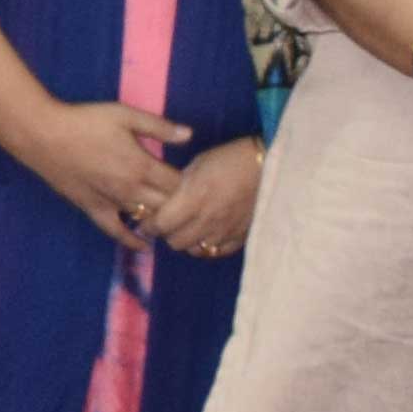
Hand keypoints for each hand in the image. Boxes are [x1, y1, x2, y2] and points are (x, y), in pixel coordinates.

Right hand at [20, 97, 192, 246]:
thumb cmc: (85, 121)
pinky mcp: (93, 209)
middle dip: (181, 205)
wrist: (43, 134)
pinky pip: (115, 231)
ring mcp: (111, 202)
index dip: (192, 185)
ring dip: (161, 221)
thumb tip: (190, 135)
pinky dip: (131, 240)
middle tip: (188, 200)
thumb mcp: (124, 115)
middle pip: (167, 207)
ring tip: (174, 220)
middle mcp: (130, 189)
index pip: (179, 185)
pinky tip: (143, 245)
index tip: (195, 180)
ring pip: (146, 220)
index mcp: (141, 165)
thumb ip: (158, 127)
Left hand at [148, 140, 265, 259]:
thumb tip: (161, 202)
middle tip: (168, 224)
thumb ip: (177, 187)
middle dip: (167, 233)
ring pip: (194, 250)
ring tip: (188, 229)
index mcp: (193, 199)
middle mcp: (207, 220)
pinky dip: (208, 246)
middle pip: (175, 242)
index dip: (149, 225)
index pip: (160, 225)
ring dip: (187, 241)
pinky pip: (217, 251)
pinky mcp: (241, 237)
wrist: (267, 166)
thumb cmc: (228, 160)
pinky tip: (207, 234)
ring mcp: (225, 231)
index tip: (145, 222)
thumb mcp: (196, 166)